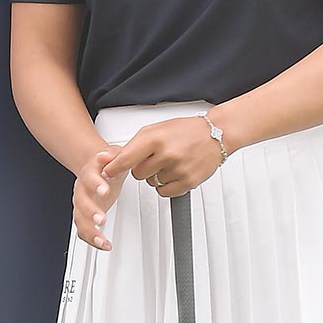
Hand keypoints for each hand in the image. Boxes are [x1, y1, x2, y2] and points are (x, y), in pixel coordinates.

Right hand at [73, 147, 124, 249]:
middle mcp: (82, 190)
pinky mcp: (84, 216)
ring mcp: (81, 205)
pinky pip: (84, 230)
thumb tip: (106, 156)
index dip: (96, 185)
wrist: (96, 169)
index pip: (90, 178)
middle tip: (101, 219)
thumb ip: (112, 155)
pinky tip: (104, 245)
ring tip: (102, 240)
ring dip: (90, 231)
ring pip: (80, 219)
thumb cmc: (106, 164)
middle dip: (90, 212)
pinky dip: (93, 240)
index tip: (105, 190)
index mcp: (89, 174)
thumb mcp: (114, 154)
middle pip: (81, 202)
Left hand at [102, 116, 223, 199]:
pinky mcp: (188, 182)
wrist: (215, 134)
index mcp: (155, 138)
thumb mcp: (155, 130)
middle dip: (142, 169)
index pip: (126, 159)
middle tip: (155, 159)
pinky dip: (166, 185)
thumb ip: (133, 145)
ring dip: (156, 176)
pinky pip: (164, 192)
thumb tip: (110, 159)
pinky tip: (174, 172)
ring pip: (151, 183)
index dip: (113, 168)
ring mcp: (178, 169)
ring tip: (170, 162)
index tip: (106, 172)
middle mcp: (166, 154)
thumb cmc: (184, 131)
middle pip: (137, 174)